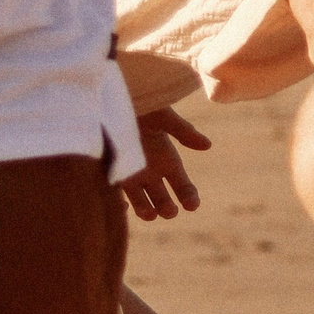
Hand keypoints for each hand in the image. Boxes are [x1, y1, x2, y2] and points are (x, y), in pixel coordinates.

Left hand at [118, 105, 212, 222]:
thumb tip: (207, 145)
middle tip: (169, 210)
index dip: (188, 196)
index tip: (192, 205)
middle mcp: (150, 170)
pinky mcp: (109, 174)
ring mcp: (130, 174)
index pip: (182, 185)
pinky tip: (123, 205)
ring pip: (141, 201)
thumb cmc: (139, 104)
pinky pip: (116, 196)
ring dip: (146, 211)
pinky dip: (120, 205)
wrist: (106, 99)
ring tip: (150, 214)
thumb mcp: (162, 116)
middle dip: (166, 207)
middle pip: (162, 198)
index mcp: (166, 158)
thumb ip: (182, 131)